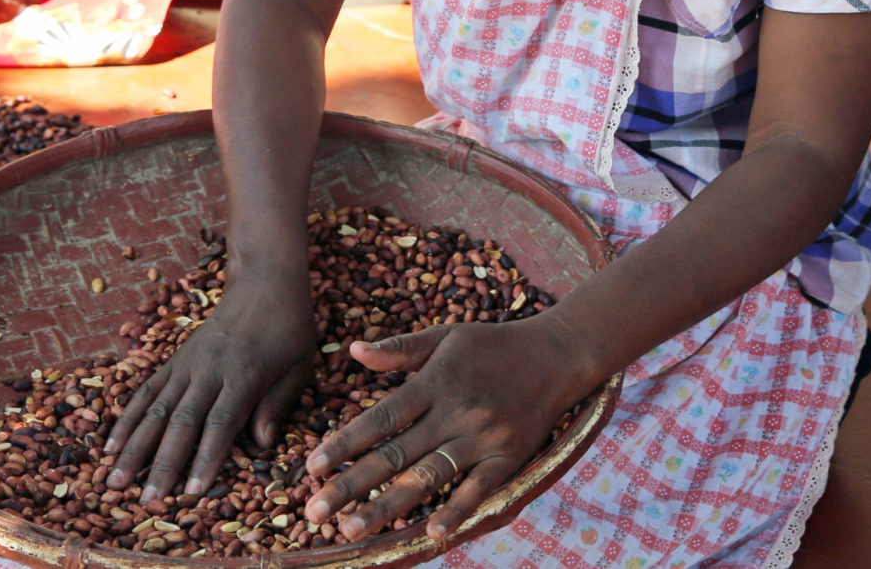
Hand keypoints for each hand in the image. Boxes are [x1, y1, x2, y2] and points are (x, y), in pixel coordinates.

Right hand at [103, 271, 316, 499]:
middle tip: (145, 500)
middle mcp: (210, 370)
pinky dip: (126, 418)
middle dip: (162, 463)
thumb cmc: (289, 329)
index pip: (221, 423)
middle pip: (181, 421)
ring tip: (113, 479)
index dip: (205, 458)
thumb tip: (263, 444)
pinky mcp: (175, 360)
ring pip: (155, 408)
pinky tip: (109, 444)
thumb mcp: (299, 366)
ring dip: (133, 446)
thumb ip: (278, 404)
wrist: (264, 282)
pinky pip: (146, 391)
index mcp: (245, 374)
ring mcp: (187, 364)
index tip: (190, 493)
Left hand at [302, 316, 596, 542]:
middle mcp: (454, 411)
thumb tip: (353, 351)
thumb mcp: (445, 337)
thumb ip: (399, 348)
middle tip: (314, 511)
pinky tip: (431, 533)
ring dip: (388, 505)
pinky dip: (457, 511)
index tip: (311, 467)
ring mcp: (482, 436)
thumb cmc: (494, 345)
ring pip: (428, 477)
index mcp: (434, 382)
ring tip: (352, 528)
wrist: (559, 353)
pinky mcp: (509, 456)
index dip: (344, 443)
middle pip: (394, 454)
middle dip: (351, 484)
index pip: (380, 418)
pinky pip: (479, 489)